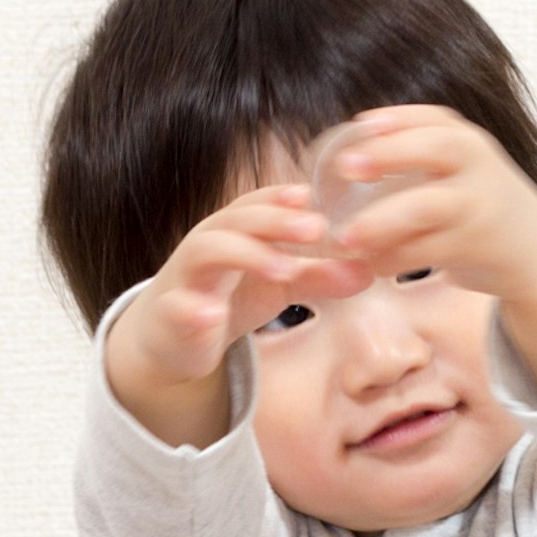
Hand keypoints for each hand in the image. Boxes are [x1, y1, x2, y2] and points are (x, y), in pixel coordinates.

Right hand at [112, 182, 373, 393]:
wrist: (169, 341)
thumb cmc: (226, 298)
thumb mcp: (276, 286)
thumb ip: (316, 276)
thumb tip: (367, 270)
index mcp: (233, 232)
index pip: (256, 204)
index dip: (281, 197)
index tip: (312, 195)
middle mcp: (207, 245)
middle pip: (236, 220)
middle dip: (275, 220)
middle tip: (316, 229)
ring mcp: (186, 278)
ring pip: (206, 251)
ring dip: (245, 254)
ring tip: (282, 268)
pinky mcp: (171, 315)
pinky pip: (177, 307)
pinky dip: (194, 309)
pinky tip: (212, 315)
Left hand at [308, 104, 536, 305]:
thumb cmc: (484, 210)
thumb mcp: (465, 173)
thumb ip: (424, 160)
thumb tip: (350, 158)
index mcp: (470, 144)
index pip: (434, 119)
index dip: (396, 119)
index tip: (359, 124)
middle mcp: (479, 167)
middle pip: (435, 149)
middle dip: (388, 153)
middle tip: (346, 167)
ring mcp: (480, 206)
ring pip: (426, 206)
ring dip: (381, 221)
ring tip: (344, 236)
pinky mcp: (477, 246)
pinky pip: (427, 251)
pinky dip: (394, 258)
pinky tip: (373, 263)